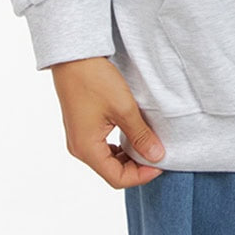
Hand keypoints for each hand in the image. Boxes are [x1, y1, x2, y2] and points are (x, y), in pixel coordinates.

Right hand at [51, 56, 165, 188]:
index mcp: (87, 149)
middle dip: (135, 167)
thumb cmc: (95, 80)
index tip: (161, 163)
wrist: (74, 56)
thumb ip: (140, 135)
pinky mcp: (81, 127)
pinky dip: (119, 147)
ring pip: (107, 160)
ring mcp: (79, 138)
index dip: (141, 175)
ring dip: (127, 157)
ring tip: (147, 144)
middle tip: (157, 154)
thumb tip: (156, 156)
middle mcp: (79, 148)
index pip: (116, 178)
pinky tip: (132, 135)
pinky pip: (101, 147)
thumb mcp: (124, 108)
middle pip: (111, 171)